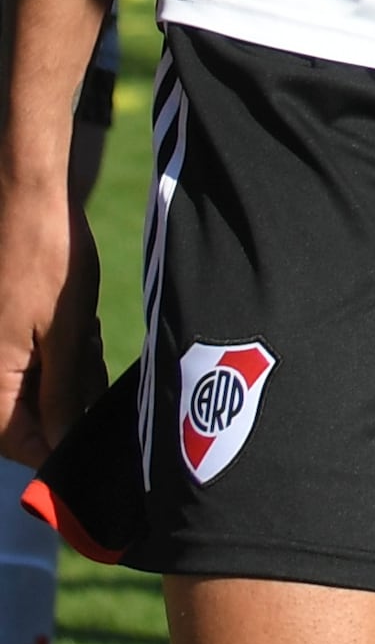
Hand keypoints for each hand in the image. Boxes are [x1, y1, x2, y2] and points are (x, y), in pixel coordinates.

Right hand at [0, 180, 97, 469]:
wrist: (31, 199)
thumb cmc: (47, 262)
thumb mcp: (67, 334)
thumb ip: (61, 395)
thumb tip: (61, 444)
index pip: (19, 440)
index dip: (58, 443)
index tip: (95, 431)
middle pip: (36, 412)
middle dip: (74, 393)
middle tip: (90, 354)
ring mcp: (2, 346)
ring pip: (46, 383)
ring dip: (76, 366)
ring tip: (84, 329)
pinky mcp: (13, 328)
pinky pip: (44, 355)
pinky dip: (69, 344)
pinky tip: (80, 319)